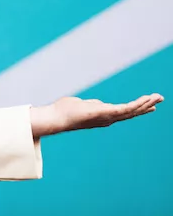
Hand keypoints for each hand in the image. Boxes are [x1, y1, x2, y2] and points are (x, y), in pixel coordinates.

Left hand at [31, 93, 163, 137]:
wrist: (57, 117)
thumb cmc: (66, 111)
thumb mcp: (83, 105)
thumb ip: (93, 105)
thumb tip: (98, 103)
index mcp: (104, 115)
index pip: (125, 111)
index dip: (138, 108)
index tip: (150, 105)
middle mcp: (109, 118)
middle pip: (132, 111)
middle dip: (147, 105)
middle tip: (160, 99)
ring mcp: (108, 116)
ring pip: (132, 110)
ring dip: (146, 103)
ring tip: (158, 97)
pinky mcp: (105, 113)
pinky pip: (126, 109)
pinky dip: (137, 104)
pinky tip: (146, 99)